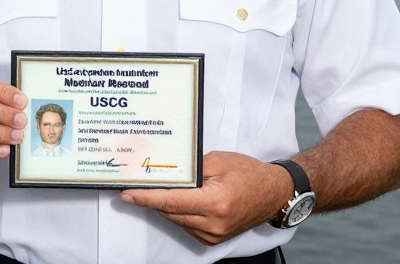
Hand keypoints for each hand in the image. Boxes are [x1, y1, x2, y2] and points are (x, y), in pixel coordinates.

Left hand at [120, 152, 291, 245]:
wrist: (273, 193)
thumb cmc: (248, 173)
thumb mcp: (218, 161)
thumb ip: (191, 169)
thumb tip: (167, 174)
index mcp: (215, 203)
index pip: (172, 202)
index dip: (146, 199)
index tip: (127, 195)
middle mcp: (213, 224)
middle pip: (171, 212)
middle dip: (150, 200)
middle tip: (132, 187)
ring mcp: (214, 235)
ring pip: (177, 220)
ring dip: (164, 207)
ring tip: (150, 191)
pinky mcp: (214, 238)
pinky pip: (186, 225)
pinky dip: (177, 213)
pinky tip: (174, 199)